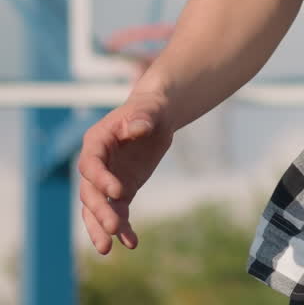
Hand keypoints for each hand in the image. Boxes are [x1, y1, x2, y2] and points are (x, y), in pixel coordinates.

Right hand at [77, 93, 173, 253]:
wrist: (157, 118)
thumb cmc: (150, 109)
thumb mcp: (149, 109)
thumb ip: (141, 118)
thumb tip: (137, 128)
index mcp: (97, 141)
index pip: (91, 164)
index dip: (101, 179)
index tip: (118, 192)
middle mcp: (97, 163)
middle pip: (90, 191)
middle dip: (99, 211)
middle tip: (112, 228)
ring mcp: (107, 180)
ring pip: (96, 208)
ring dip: (99, 228)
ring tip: (107, 249)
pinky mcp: (121, 191)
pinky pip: (118, 212)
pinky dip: (123, 228)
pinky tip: (131, 243)